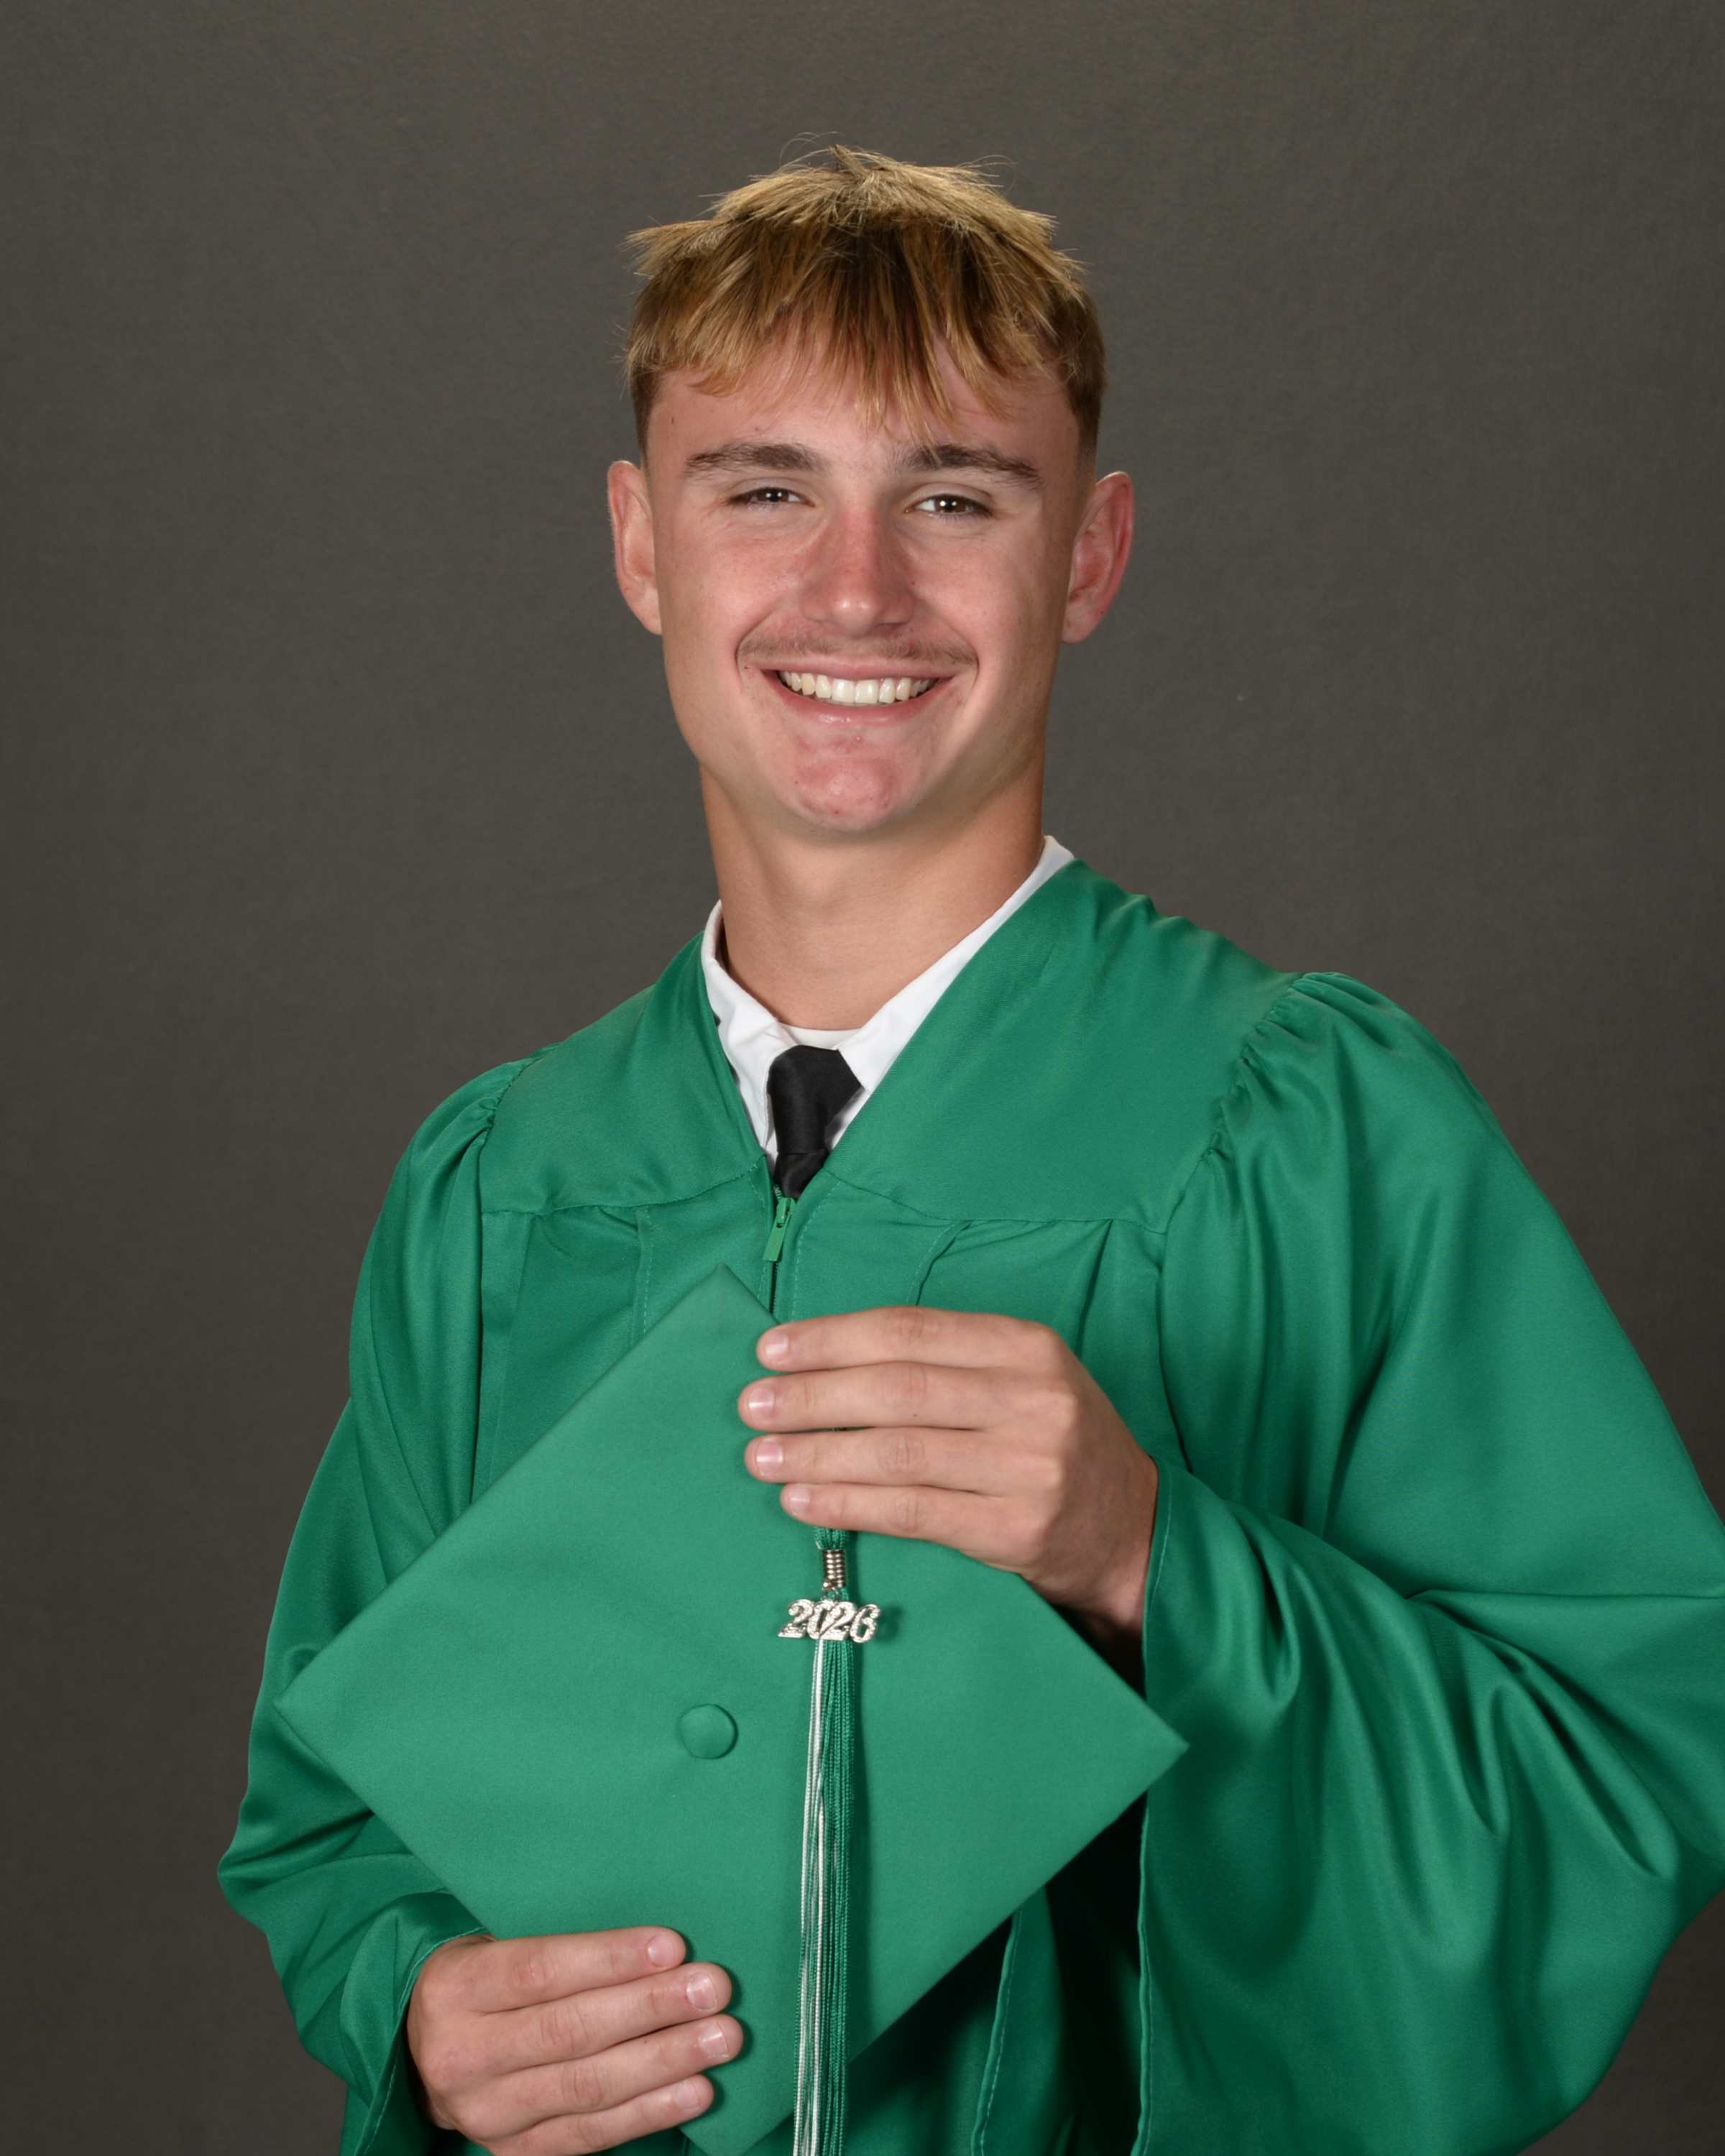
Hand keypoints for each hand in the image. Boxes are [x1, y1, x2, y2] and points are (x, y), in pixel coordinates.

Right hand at [406, 1928, 740, 2153]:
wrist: (424, 2055)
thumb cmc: (485, 1980)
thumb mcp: (495, 1943)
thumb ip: (559, 1939)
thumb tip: (658, 1939)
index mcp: (456, 1989)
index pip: (540, 1972)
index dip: (610, 1959)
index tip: (674, 1946)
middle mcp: (463, 2056)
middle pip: (571, 2031)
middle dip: (652, 2009)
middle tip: (714, 1990)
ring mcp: (487, 2114)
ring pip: (587, 2088)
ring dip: (664, 2062)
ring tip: (720, 2038)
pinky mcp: (515, 2153)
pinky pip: (591, 2134)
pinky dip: (650, 2112)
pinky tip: (695, 2090)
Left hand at [740, 1306, 1156, 1661]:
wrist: (1133, 1533)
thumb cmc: (1053, 1447)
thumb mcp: (1021, 1381)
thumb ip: (943, 1366)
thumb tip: (823, 1362)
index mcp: (1028, 1346)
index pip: (911, 1331)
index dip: (833, 1338)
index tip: (771, 1349)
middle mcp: (1033, 1399)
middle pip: (898, 1388)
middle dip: (813, 1395)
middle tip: (752, 1404)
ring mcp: (1029, 1466)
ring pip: (898, 1451)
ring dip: (817, 1452)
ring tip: (762, 1457)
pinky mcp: (1018, 1529)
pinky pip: (912, 1512)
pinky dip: (848, 1504)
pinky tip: (804, 1500)